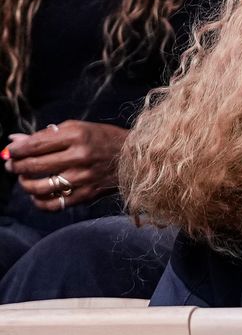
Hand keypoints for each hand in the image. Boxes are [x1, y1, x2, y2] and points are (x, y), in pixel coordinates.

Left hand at [3, 121, 128, 211]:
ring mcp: (84, 177)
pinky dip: (39, 202)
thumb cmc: (103, 139)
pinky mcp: (88, 194)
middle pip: (33, 165)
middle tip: (11, 165)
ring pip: (40, 187)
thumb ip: (47, 135)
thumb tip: (14, 141)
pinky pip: (54, 204)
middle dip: (15, 166)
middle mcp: (80, 156)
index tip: (9, 152)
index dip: (16, 150)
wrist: (136, 158)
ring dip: (25, 184)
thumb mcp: (78, 129)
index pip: (35, 145)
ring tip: (24, 180)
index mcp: (76, 135)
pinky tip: (37, 195)